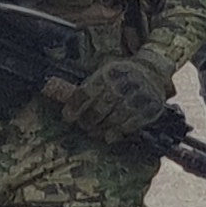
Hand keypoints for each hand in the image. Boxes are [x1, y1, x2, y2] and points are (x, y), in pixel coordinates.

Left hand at [53, 54, 172, 144]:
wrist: (152, 69)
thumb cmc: (120, 75)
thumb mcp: (103, 72)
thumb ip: (86, 85)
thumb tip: (53, 91)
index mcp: (108, 72)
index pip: (88, 91)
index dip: (75, 105)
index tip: (68, 117)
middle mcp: (124, 82)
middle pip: (102, 105)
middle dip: (90, 118)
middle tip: (83, 126)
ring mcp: (139, 95)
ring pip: (117, 115)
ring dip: (104, 127)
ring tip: (96, 133)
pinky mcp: (151, 106)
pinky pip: (134, 122)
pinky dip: (120, 131)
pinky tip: (110, 137)